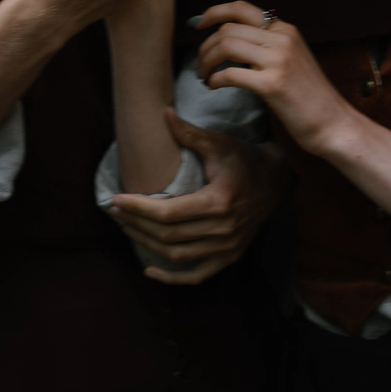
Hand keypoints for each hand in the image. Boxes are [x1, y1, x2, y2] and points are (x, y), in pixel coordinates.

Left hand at [110, 108, 287, 283]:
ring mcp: (228, 247)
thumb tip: (163, 113)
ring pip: (178, 255)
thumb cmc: (243, 157)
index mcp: (219, 202)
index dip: (138, 208)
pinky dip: (172, 278)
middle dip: (136, 224)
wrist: (276, 180)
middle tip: (115, 211)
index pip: (168, 212)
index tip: (116, 200)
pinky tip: (150, 271)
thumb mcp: (218, 142)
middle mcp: (224, 230)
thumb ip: (188, 133)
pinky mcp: (230, 256)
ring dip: (147, 244)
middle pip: (169, 235)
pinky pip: (197, 275)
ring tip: (126, 228)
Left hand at [197, 0, 355, 155]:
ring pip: (225, 46)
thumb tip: (231, 38)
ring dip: (206, 61)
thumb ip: (267, 44)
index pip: (241, 8)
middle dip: (205, 47)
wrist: (334, 123)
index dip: (214, 12)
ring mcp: (278, 60)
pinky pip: (230, 73)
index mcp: (285, 30)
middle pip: (227, 29)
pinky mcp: (273, 84)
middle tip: (200, 64)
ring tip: (204, 76)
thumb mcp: (292, 57)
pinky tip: (213, 86)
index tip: (197, 24)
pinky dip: (215, 79)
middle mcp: (282, 39)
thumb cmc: (308, 95)